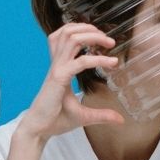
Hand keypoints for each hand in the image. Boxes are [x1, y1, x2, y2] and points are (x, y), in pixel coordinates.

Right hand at [21, 23, 124, 140]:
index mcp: (60, 66)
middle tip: (108, 40)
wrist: (38, 130)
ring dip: (92, 36)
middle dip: (89, 29)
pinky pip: (79, 62)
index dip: (83, 31)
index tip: (102, 40)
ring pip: (71, 39)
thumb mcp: (84, 115)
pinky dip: (97, 59)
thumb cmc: (56, 119)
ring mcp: (57, 69)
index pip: (65, 37)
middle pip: (68, 32)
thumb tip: (120, 119)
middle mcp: (57, 64)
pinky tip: (112, 63)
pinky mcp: (58, 79)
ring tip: (109, 43)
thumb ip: (102, 115)